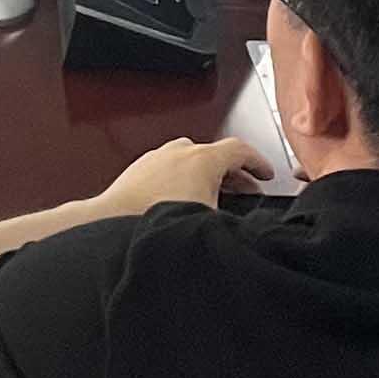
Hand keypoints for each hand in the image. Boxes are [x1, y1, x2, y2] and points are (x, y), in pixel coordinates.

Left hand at [96, 137, 261, 216]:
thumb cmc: (154, 220)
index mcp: (203, 158)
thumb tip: (244, 227)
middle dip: (235, 173)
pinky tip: (184, 201)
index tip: (266, 174)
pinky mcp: (142, 168)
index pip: (241, 150)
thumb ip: (233, 219)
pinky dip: (186, 178)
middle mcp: (181, 151)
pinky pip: (172, 168)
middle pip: (217, 154)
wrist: (112, 222)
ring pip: (193, 159)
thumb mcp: (210, 221)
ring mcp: (159, 156)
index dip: (259, 163)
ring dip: (208, 175)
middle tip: (246, 191)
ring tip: (215, 197)